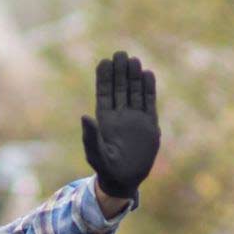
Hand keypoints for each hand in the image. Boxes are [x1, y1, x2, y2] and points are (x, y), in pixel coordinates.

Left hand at [80, 50, 159, 200]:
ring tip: (133, 60)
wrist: (125, 180)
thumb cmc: (106, 168)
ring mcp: (135, 118)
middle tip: (120, 54)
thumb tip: (84, 116)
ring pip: (135, 92)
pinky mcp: (149, 124)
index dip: (104, 78)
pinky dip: (148, 89)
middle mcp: (120, 115)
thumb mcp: (95, 153)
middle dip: (119, 72)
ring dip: (134, 76)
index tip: (104, 61)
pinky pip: (149, 102)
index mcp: (105, 119)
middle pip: (120, 88)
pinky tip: (148, 74)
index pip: (104, 94)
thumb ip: (90, 136)